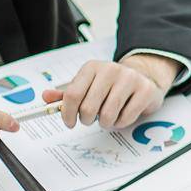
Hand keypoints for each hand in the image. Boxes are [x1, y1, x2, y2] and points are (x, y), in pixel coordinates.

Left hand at [45, 54, 178, 129]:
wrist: (143, 77)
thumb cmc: (111, 85)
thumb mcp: (87, 85)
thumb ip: (67, 93)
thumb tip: (46, 97)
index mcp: (92, 67)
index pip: (73, 94)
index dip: (67, 113)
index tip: (69, 122)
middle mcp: (110, 70)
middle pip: (89, 107)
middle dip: (87, 120)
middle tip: (91, 119)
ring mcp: (129, 79)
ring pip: (108, 115)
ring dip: (105, 123)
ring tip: (107, 117)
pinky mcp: (145, 90)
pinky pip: (126, 118)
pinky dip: (121, 123)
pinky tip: (121, 115)